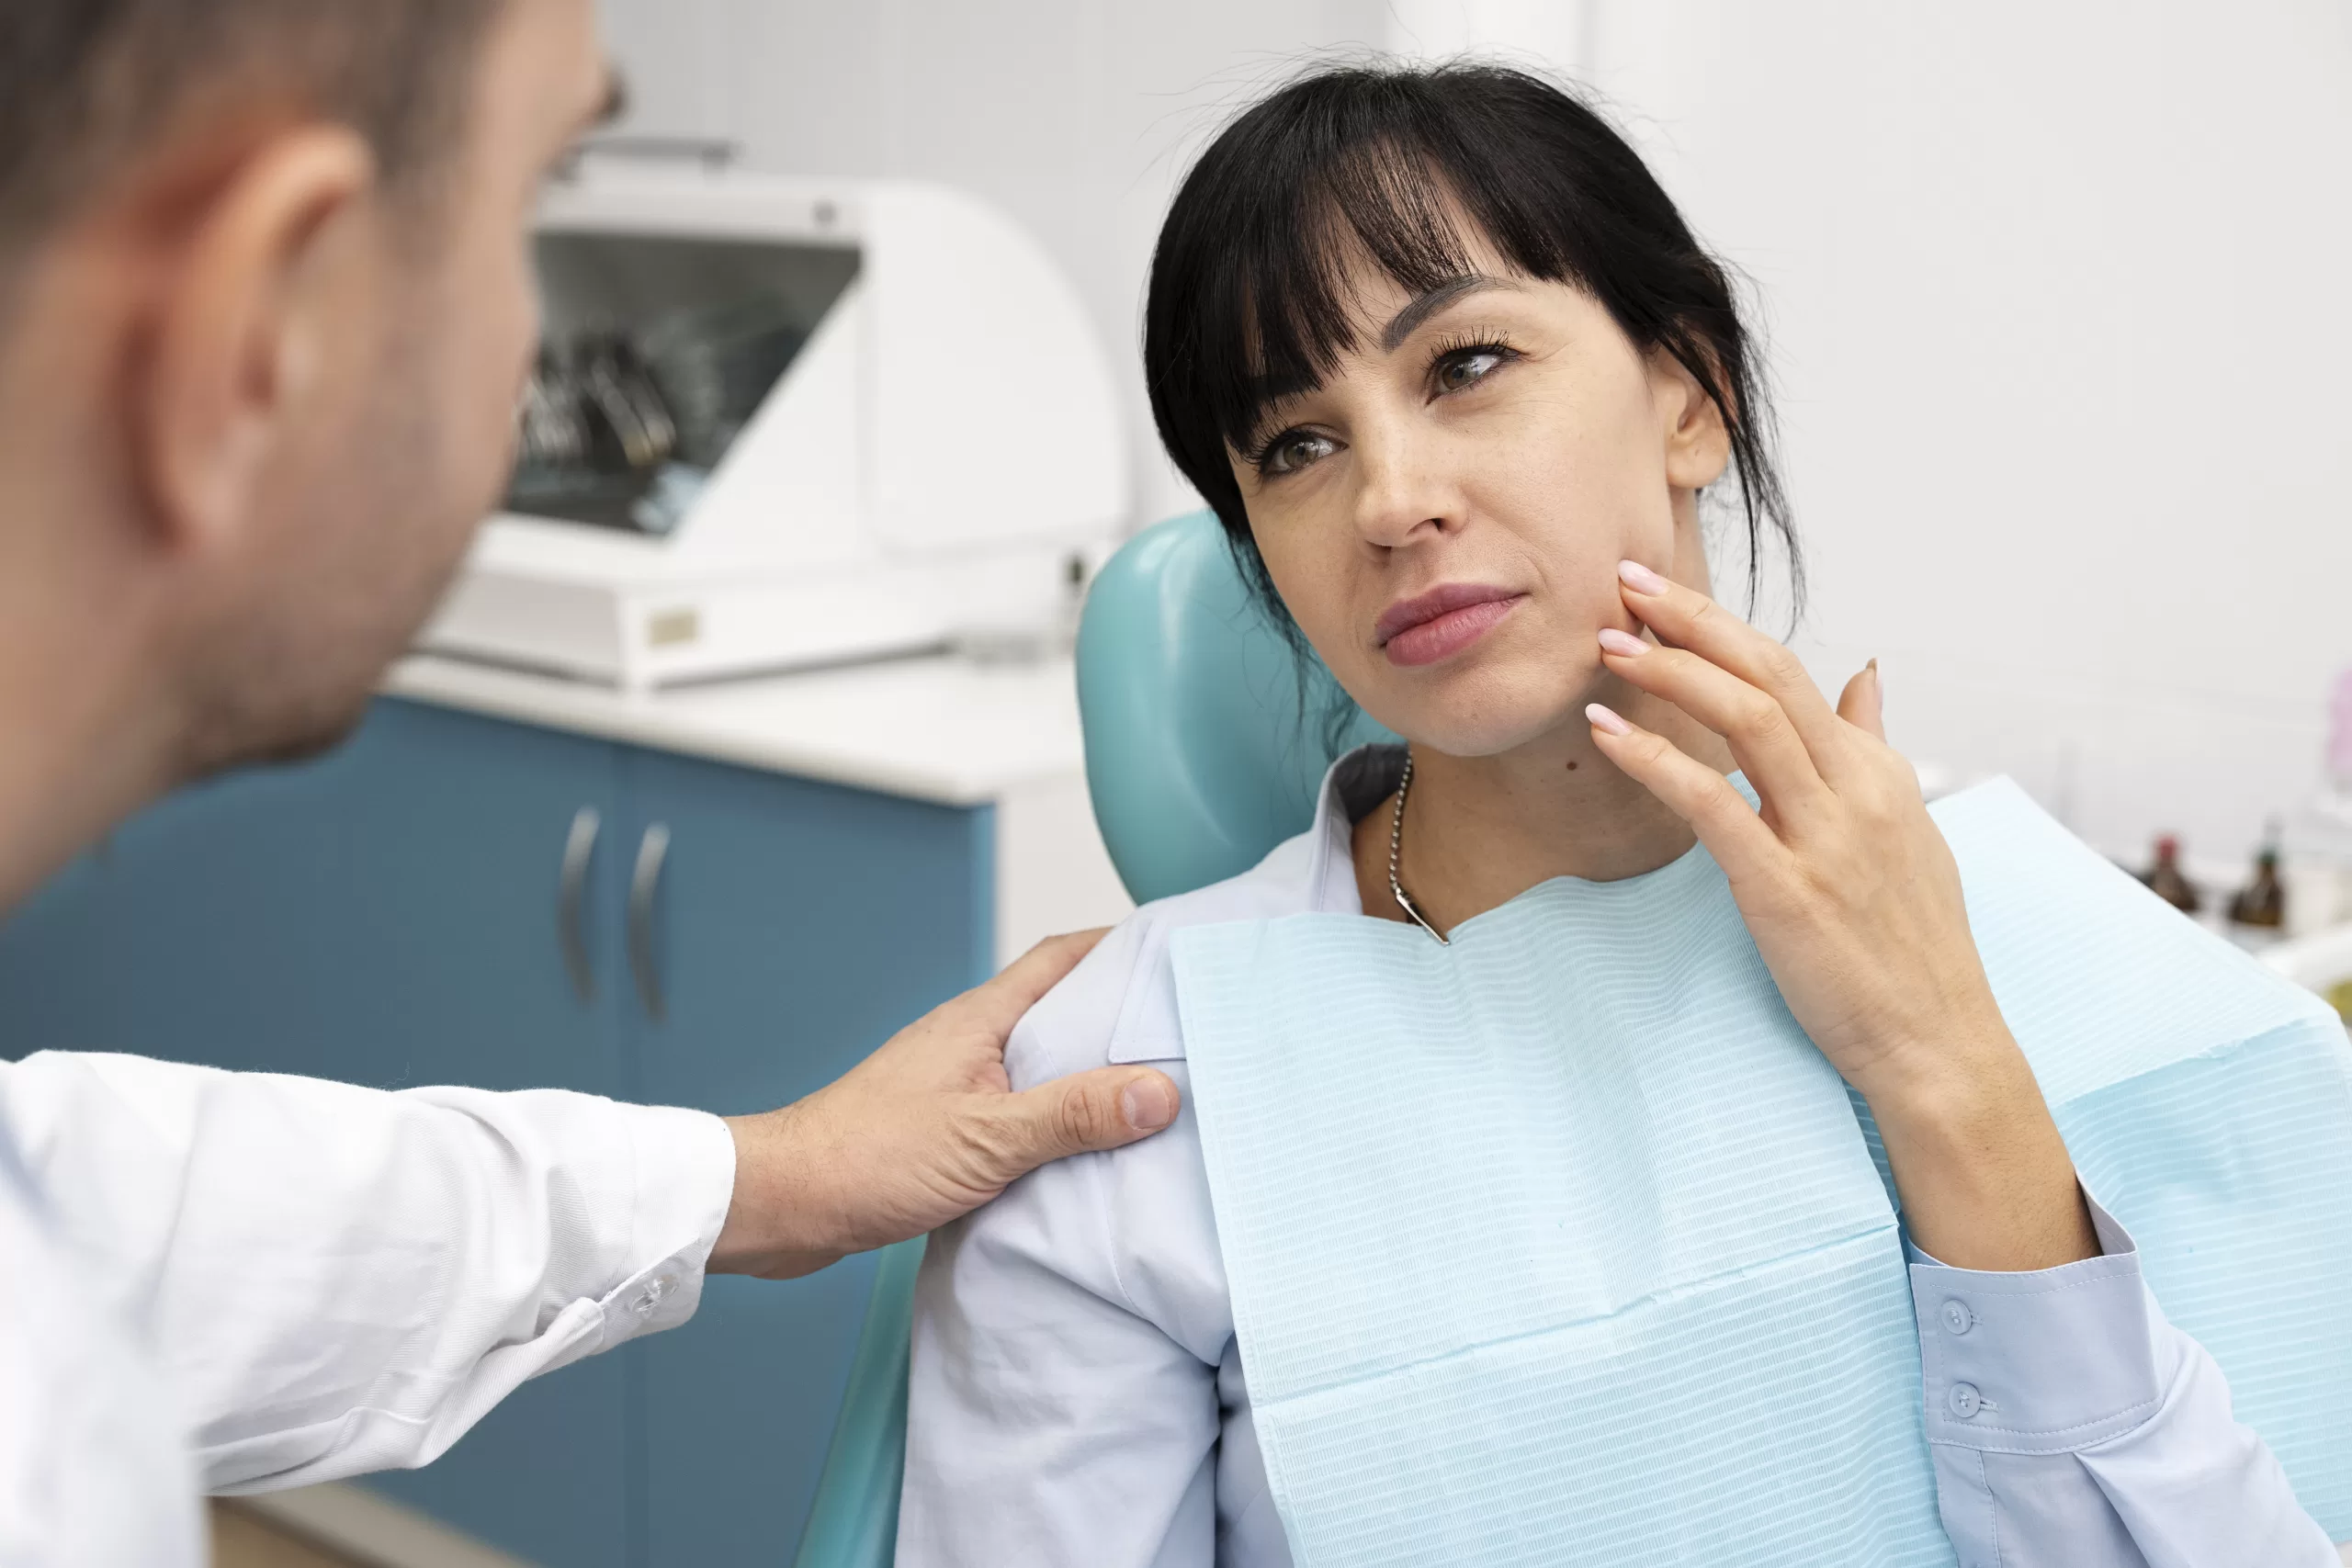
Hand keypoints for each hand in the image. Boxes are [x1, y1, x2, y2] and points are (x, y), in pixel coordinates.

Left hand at [711, 930, 1179, 1278]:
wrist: (784, 1203)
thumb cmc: (867, 1158)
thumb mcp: (988, 1139)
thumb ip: (1074, 1114)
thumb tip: (1160, 1091)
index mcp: (981, 1019)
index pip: (1062, 958)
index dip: (1120, 946)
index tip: (1176, 952)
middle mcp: (970, 1040)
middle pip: (1059, 1010)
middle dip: (1119, 1016)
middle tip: (1185, 1032)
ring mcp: (955, 1082)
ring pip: (1040, 1064)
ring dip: (1089, 1074)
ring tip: (1152, 1095)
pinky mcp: (944, 1126)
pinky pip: (1018, 1108)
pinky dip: (1056, 1120)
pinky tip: (1083, 1153)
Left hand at [1587, 561, 2093, 1270]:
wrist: (1940, 1043)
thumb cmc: (1918, 947)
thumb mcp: (1910, 832)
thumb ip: (1876, 749)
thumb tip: (1865, 677)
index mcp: (1880, 774)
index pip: (1792, 674)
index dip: (1722, 630)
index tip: (1663, 600)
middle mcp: (1857, 791)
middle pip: (1767, 674)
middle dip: (1692, 621)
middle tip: (1623, 584)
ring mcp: (1824, 838)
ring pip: (1745, 719)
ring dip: (1670, 673)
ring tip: (1609, 647)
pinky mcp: (1786, 889)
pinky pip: (1713, 803)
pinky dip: (1656, 758)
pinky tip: (1609, 733)